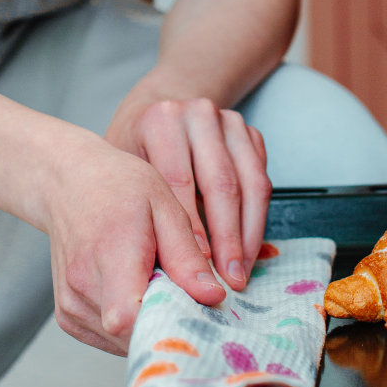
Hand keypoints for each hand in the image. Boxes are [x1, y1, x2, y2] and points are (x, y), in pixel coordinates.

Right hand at [43, 134, 226, 354]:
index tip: (191, 310)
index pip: (128, 318)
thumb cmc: (119, 187)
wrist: (70, 183)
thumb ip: (186, 256)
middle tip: (179, 290)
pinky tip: (133, 291)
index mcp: (110, 254)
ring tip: (152, 283)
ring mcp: (70, 305)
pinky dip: (129, 324)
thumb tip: (213, 298)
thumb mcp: (164, 205)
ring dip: (147, 323)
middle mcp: (82, 286)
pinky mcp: (67, 317)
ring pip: (123, 342)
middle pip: (133, 336)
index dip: (165, 324)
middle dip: (165, 322)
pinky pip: (109, 339)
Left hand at [105, 96, 271, 291]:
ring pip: (250, 182)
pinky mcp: (249, 132)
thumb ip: (139, 208)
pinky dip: (258, 218)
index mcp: (162, 120)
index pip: (180, 182)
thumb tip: (157, 271)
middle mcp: (198, 114)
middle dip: (227, 238)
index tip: (199, 269)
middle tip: (228, 279)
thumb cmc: (134, 147)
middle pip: (221, 183)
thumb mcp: (124, 168)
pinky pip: (262, 178)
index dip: (194, 229)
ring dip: (249, 233)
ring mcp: (228, 120)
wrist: (157, 106)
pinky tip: (248, 248)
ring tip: (241, 271)